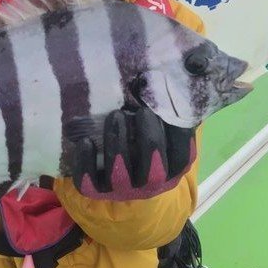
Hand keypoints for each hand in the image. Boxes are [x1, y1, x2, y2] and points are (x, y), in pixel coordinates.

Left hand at [70, 106, 195, 200]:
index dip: (178, 137)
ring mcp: (121, 190)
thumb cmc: (139, 137)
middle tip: (141, 111)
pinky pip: (88, 182)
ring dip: (117, 145)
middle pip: (154, 173)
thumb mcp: (158, 127)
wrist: (108, 170)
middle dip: (149, 141)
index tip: (169, 111)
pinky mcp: (94, 191)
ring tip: (115, 115)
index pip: (182, 160)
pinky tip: (85, 140)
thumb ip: (169, 112)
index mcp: (170, 171)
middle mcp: (148, 186)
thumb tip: (182, 77)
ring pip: (120, 176)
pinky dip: (86, 162)